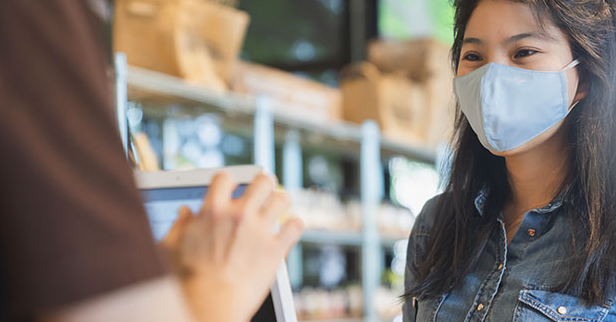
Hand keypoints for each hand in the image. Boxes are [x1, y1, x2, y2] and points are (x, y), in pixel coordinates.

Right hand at [161, 172, 303, 321]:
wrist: (209, 306)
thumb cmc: (186, 281)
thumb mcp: (171, 248)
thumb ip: (179, 226)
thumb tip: (185, 213)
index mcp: (212, 211)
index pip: (225, 178)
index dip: (229, 181)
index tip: (232, 187)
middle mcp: (239, 215)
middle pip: (262, 181)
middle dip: (263, 183)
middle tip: (262, 190)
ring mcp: (260, 231)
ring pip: (282, 198)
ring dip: (280, 201)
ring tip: (277, 206)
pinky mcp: (276, 249)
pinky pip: (296, 226)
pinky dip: (294, 225)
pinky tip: (290, 228)